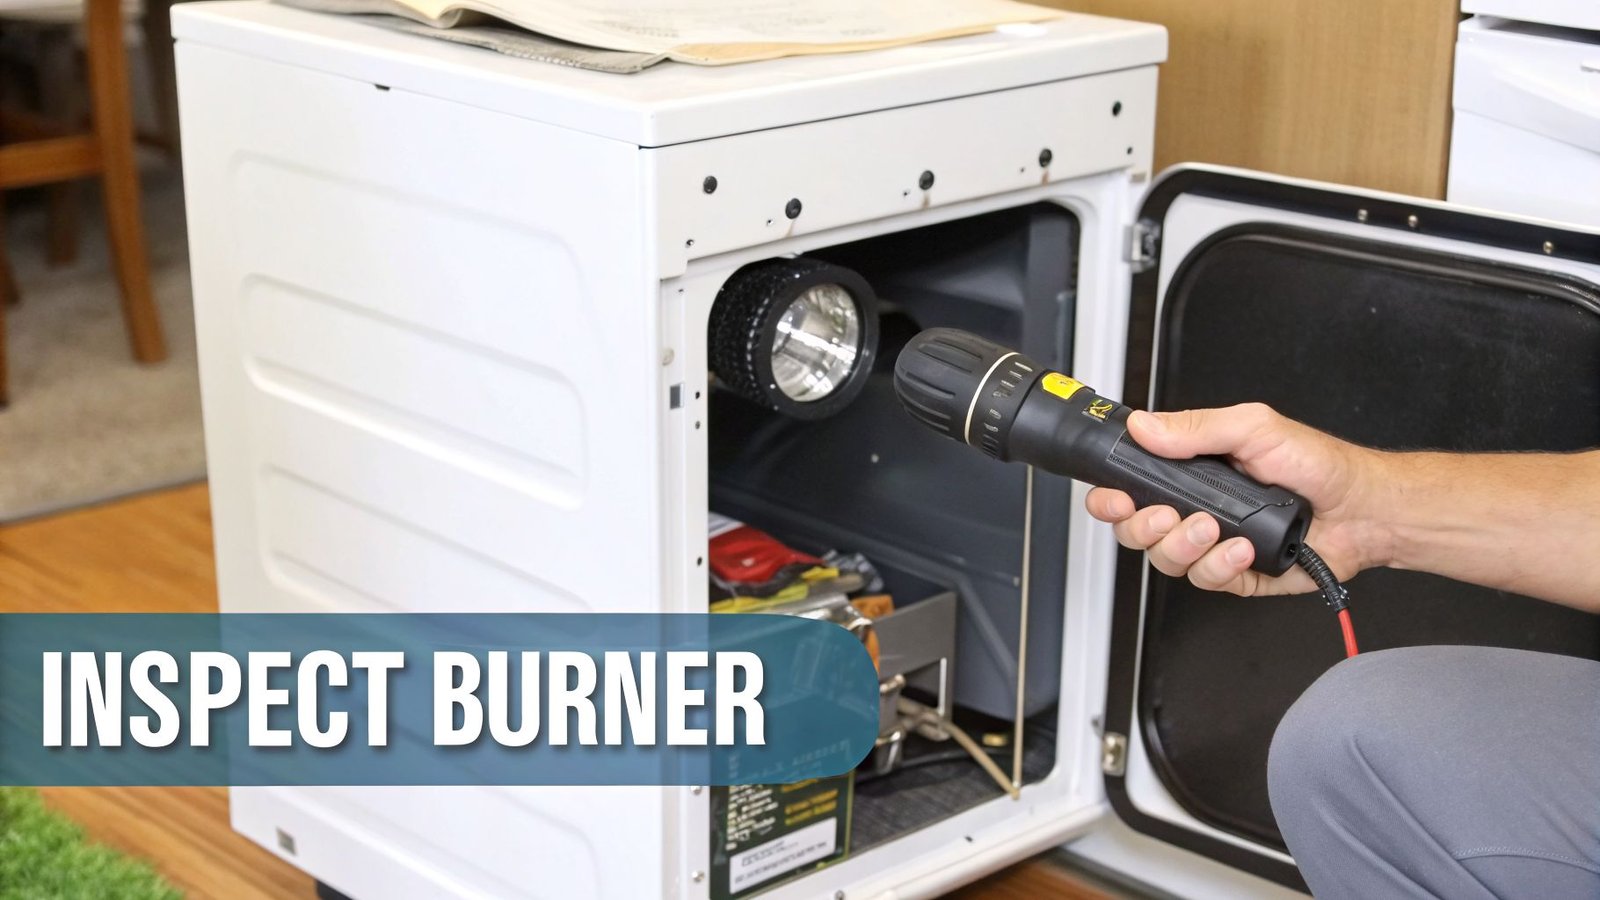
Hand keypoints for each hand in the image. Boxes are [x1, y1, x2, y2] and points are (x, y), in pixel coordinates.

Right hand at [1085, 403, 1390, 595]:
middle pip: (1137, 530)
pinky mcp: (1235, 574)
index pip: (1131, 487)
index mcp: (1192, 472)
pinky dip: (1220, 566)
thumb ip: (1196, 427)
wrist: (1364, 509)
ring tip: (1214, 529)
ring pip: (1166, 560)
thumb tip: (1145, 425)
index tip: (1113, 498)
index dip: (1111, 497)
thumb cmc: (1318, 464)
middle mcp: (1197, 509)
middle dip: (1142, 526)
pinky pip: (1206, 581)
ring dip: (1183, 546)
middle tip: (1165, 514)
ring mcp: (1214, 544)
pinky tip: (1242, 550)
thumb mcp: (1255, 428)